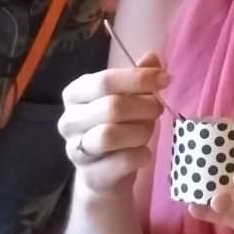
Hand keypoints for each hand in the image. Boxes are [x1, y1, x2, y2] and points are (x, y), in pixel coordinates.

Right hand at [59, 54, 170, 195]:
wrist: (106, 173)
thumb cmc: (118, 127)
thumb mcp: (128, 98)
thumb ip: (138, 77)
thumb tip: (153, 58)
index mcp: (75, 94)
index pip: (104, 81)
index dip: (138, 78)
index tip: (164, 79)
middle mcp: (69, 121)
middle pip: (111, 107)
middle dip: (144, 106)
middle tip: (157, 109)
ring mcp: (75, 150)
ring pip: (110, 135)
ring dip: (140, 131)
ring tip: (147, 132)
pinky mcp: (90, 175)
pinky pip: (122, 161)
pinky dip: (141, 155)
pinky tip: (143, 153)